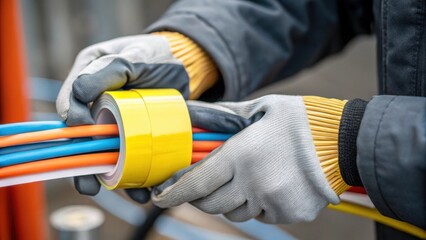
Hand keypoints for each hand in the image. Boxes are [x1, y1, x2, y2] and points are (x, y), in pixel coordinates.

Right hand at [57, 34, 195, 200]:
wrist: (185, 67)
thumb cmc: (156, 56)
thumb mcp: (134, 57)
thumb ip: (108, 70)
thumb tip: (78, 92)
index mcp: (87, 79)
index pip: (69, 104)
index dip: (74, 123)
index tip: (86, 133)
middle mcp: (96, 104)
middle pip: (83, 138)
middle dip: (85, 164)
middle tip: (90, 185)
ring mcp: (115, 121)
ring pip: (104, 153)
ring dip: (111, 177)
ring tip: (124, 193)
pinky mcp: (133, 134)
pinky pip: (129, 157)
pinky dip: (135, 175)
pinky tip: (144, 189)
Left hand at [151, 95, 339, 222]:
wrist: (344, 141)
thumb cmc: (300, 120)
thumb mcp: (260, 108)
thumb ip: (226, 115)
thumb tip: (198, 115)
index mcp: (242, 155)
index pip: (196, 183)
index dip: (174, 193)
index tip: (162, 197)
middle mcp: (253, 183)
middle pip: (211, 204)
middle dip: (202, 197)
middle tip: (206, 184)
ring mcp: (272, 202)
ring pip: (235, 213)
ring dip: (232, 200)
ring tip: (248, 179)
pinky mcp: (289, 214)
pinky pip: (261, 216)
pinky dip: (258, 204)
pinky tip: (271, 185)